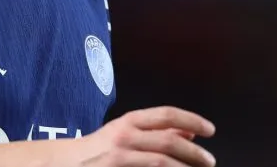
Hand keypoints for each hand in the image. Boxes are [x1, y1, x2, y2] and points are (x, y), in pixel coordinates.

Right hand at [70, 106, 215, 166]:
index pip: (166, 115)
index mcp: (130, 120)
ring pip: (161, 160)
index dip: (191, 120)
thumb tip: (189, 134)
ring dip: (184, 166)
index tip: (210, 130)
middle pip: (168, 140)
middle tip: (210, 161)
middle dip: (194, 152)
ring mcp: (120, 155)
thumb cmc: (101, 149)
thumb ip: (155, 133)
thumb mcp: (126, 133)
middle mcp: (125, 134)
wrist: (67, 163)